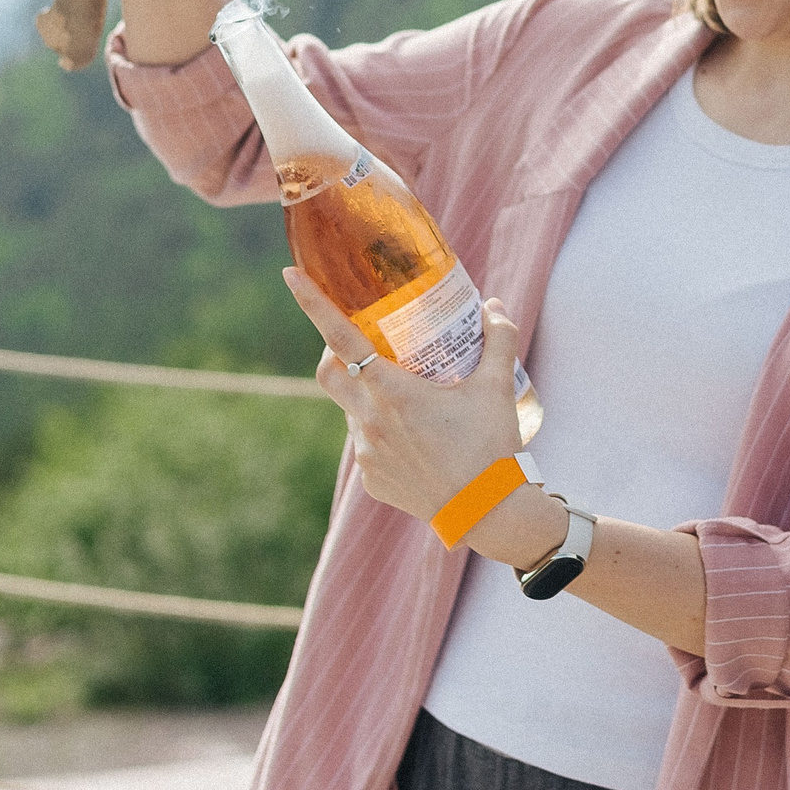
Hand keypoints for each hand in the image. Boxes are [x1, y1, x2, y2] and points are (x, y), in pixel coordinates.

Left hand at [284, 269, 557, 564]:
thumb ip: (498, 339)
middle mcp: (370, 421)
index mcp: (393, 392)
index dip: (313, 304)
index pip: (341, 338)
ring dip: (368, 396)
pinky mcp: (371, 480)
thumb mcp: (498, 387)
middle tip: (361, 342)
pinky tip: (416, 440)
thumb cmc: (492, 447)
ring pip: (352, 410)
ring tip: (412, 400)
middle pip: (328, 373)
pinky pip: (367, 445)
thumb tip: (494, 306)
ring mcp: (366, 454)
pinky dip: (383, 433)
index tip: (290, 275)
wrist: (489, 514)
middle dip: (332, 351)